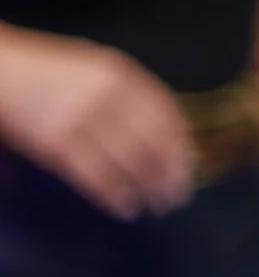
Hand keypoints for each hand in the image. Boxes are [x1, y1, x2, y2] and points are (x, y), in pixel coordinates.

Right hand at [0, 30, 193, 218]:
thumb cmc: (49, 74)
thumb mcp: (96, 69)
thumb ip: (129, 94)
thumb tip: (168, 134)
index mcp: (121, 74)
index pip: (167, 114)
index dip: (182, 146)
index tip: (190, 168)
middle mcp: (107, 95)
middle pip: (153, 141)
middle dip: (171, 173)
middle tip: (179, 196)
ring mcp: (80, 117)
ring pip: (129, 161)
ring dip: (148, 189)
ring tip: (157, 205)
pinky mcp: (55, 141)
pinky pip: (94, 174)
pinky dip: (114, 194)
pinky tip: (124, 207)